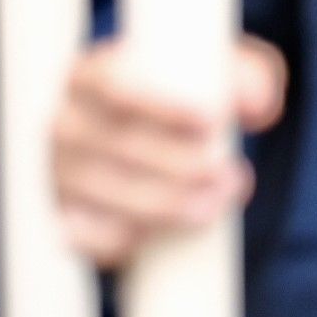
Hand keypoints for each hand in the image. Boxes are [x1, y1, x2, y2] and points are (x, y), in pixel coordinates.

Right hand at [52, 35, 287, 267]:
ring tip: (214, 204)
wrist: (139, 141)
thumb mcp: (211, 77)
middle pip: (116, 146)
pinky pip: (88, 236)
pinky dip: (126, 239)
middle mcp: (62, 123)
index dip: (160, 107)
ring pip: (106, 194)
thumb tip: (259, 106)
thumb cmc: (178, 100)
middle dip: (179, 166)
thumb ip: (245, 78)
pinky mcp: (64, 218)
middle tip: (228, 174)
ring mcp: (57, 173)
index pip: (113, 88)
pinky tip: (161, 232)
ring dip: (166, 205)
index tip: (210, 122)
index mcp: (86, 77)